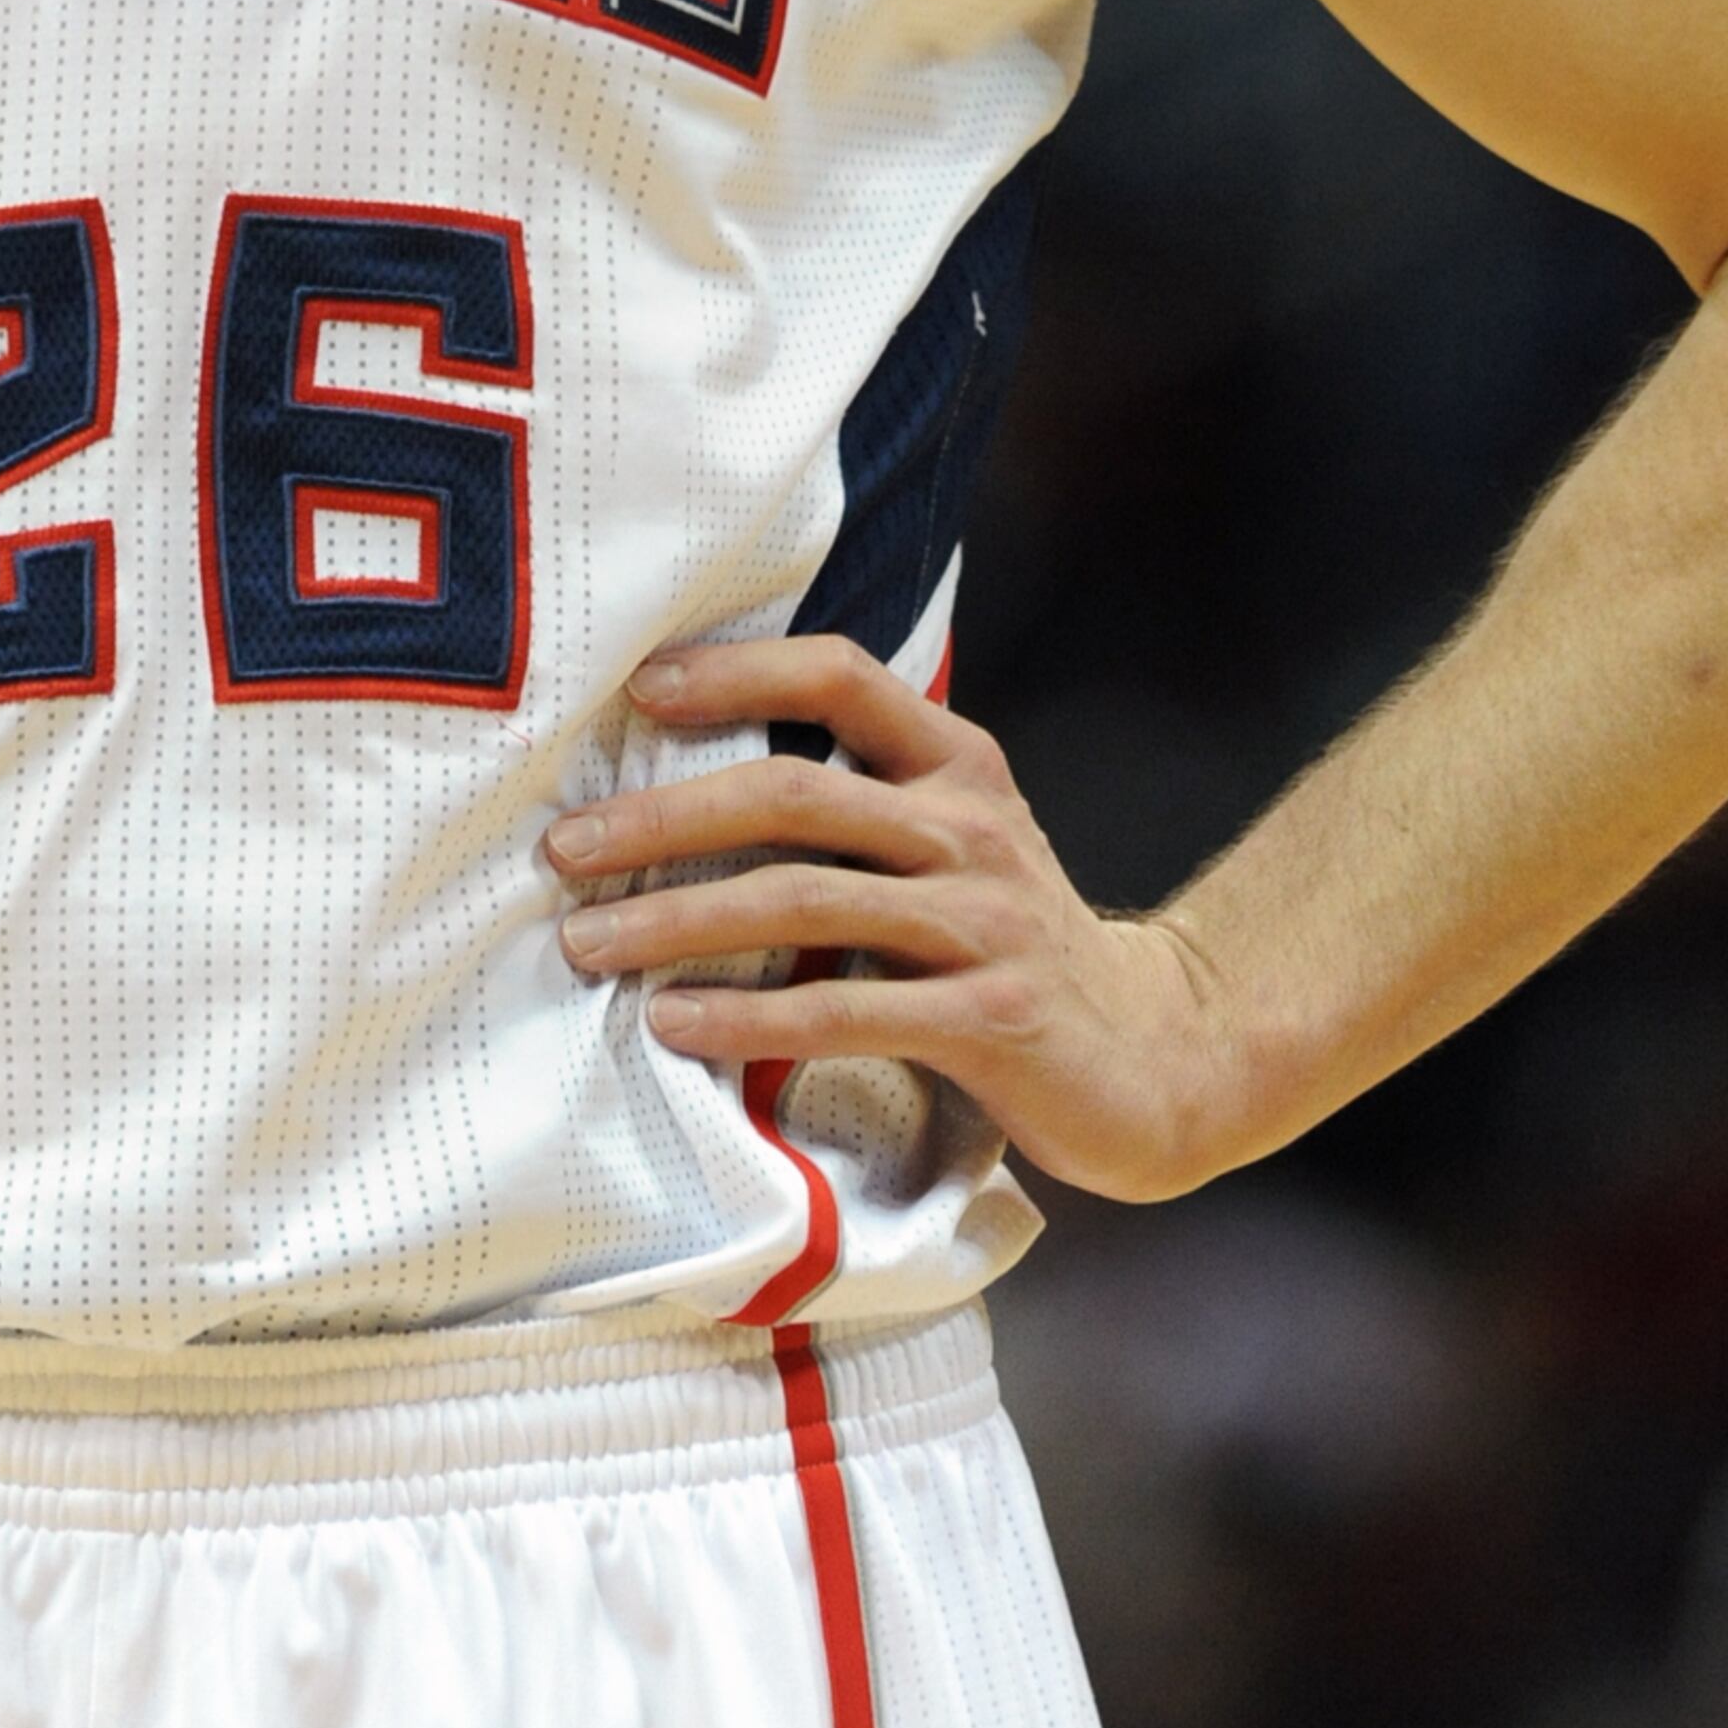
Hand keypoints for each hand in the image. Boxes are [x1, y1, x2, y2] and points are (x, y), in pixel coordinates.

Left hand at [544, 638, 1240, 1202]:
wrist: (1163, 1057)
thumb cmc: (1015, 947)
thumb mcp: (955, 848)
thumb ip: (862, 807)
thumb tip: (688, 785)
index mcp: (959, 764)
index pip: (842, 675)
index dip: (738, 670)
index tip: (637, 686)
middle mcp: (971, 827)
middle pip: (795, 791)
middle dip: (664, 816)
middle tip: (564, 848)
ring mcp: (985, 921)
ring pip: (804, 899)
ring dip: (677, 921)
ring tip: (586, 942)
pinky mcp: (990, 1018)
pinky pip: (846, 1010)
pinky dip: (748, 1018)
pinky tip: (675, 1025)